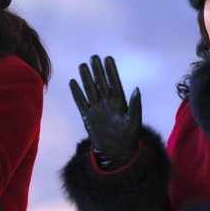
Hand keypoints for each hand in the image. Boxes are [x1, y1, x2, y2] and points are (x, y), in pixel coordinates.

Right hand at [69, 55, 142, 169]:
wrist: (117, 153)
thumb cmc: (129, 137)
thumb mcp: (135, 121)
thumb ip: (135, 105)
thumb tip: (137, 89)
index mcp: (120, 102)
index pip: (114, 82)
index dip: (111, 71)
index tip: (108, 58)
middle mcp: (107, 103)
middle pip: (100, 83)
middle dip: (97, 70)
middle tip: (93, 57)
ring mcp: (96, 109)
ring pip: (90, 90)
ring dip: (86, 78)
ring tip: (82, 65)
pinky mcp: (87, 117)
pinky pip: (81, 103)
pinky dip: (76, 93)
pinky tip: (73, 82)